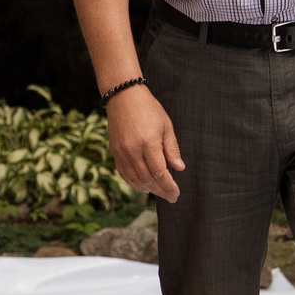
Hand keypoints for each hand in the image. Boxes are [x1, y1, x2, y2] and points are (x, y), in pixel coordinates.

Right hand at [105, 85, 185, 202]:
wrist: (123, 97)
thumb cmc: (148, 109)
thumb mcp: (166, 126)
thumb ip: (172, 149)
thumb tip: (179, 168)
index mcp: (148, 143)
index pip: (159, 172)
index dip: (168, 186)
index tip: (176, 194)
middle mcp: (133, 151)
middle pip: (147, 179)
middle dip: (161, 190)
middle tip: (170, 197)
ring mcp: (121, 153)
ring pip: (135, 179)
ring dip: (148, 189)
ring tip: (159, 192)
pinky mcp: (115, 152)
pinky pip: (124, 174)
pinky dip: (134, 183)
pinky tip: (143, 185)